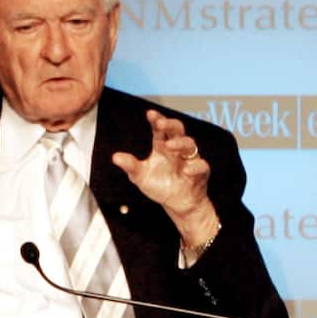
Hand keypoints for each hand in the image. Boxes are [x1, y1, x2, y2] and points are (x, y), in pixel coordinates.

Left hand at [112, 109, 218, 242]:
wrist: (177, 203)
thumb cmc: (160, 185)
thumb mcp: (140, 176)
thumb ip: (130, 165)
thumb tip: (115, 157)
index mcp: (162, 146)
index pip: (160, 130)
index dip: (156, 120)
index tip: (150, 114)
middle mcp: (177, 149)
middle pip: (177, 130)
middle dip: (170, 125)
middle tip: (160, 124)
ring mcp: (190, 159)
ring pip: (190, 144)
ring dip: (180, 143)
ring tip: (169, 146)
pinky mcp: (200, 172)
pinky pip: (201, 166)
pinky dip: (195, 167)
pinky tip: (186, 170)